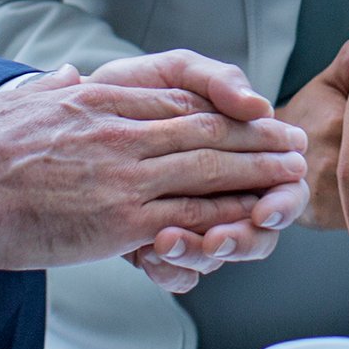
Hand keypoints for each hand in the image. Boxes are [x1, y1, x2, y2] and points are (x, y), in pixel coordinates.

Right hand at [0, 57, 305, 273]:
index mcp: (102, 102)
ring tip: (292, 179)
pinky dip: (227, 217)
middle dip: (256, 139)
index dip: (222, 111)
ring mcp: (125, 176)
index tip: (250, 116)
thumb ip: (54, 88)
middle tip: (292, 145)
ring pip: (209, 170)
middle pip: (207, 130)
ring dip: (257, 174)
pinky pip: (188, 217)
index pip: (178, 100)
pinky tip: (254, 220)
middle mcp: (122, 132)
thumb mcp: (22, 101)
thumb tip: (69, 76)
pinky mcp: (120, 220)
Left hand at [89, 50, 314, 287]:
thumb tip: (259, 106)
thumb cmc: (129, 91)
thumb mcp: (172, 73)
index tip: (265, 208)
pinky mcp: (159, 244)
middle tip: (219, 241)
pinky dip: (169, 268)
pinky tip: (148, 252)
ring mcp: (193, 221)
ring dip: (200, 253)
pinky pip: (179, 275)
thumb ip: (217, 81)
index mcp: (241, 153)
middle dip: (244, 241)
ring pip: (218, 256)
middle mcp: (224, 192)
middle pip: (260, 232)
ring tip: (167, 242)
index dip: (283, 202)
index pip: (283, 186)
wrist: (64, 117)